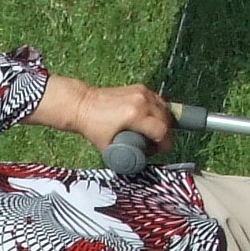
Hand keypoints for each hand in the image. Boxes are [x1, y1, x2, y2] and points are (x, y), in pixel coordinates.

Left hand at [35, 74, 172, 158]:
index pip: (162, 131)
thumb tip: (139, 162)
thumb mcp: (109, 147)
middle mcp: (141, 101)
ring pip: (165, 108)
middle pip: (167, 119)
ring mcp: (141, 92)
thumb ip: (125, 156)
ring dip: (163, 121)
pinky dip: (158, 111)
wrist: (82, 104)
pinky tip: (151, 119)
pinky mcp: (140, 88)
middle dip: (165, 134)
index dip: (164, 144)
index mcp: (134, 115)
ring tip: (153, 132)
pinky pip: (158, 100)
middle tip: (156, 143)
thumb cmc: (92, 125)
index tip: (160, 149)